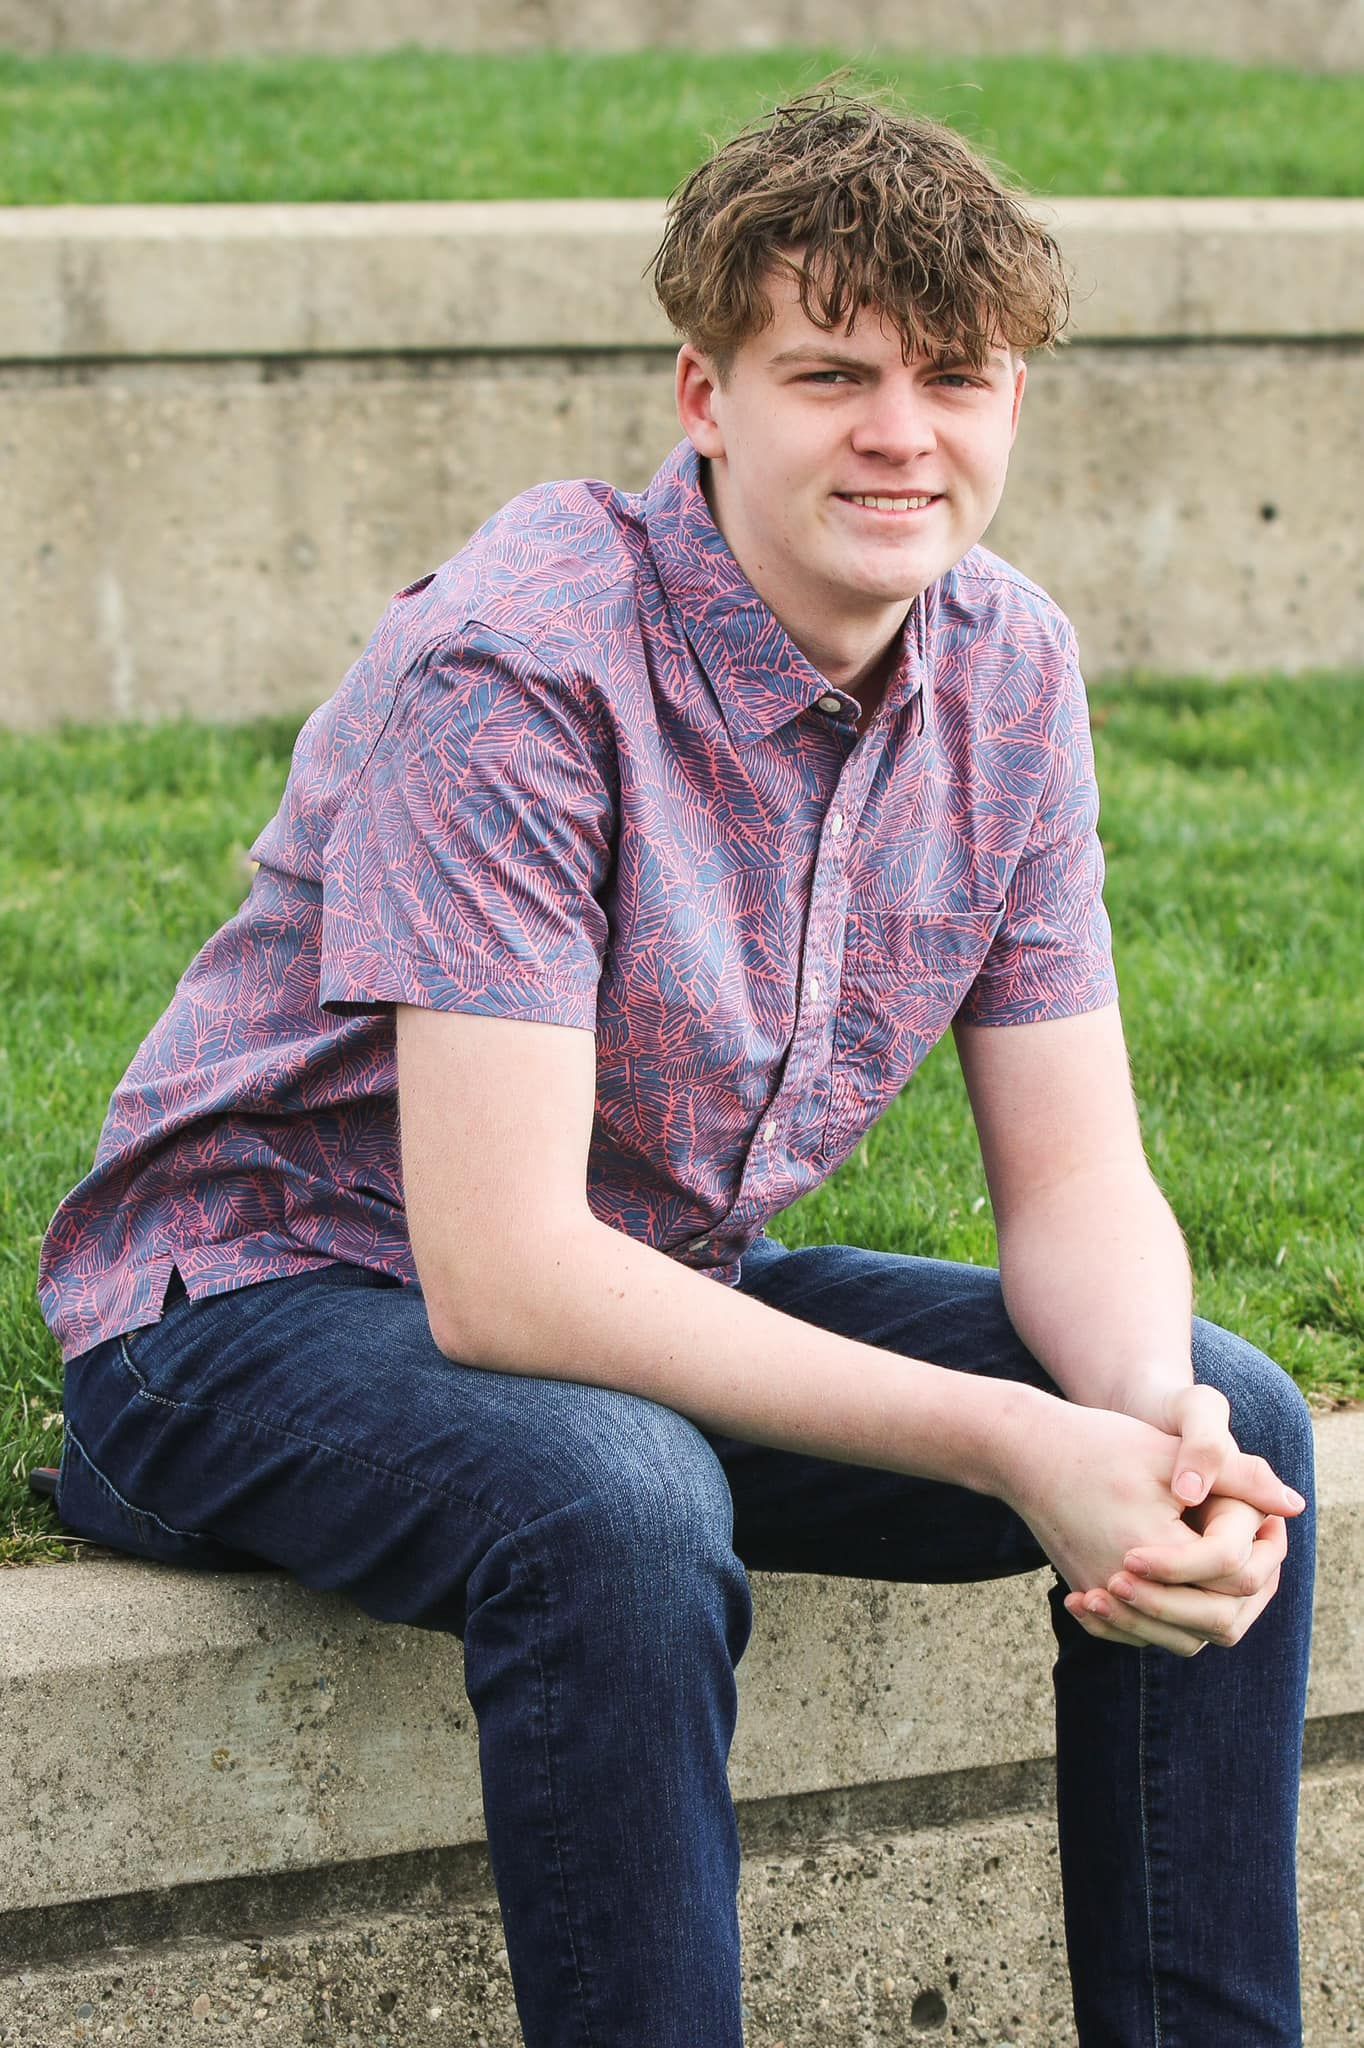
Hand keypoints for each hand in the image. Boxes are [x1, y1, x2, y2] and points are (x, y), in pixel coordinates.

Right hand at [1001, 1396, 1303, 1658]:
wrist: (1023, 1452)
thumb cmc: (1098, 1442)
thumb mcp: (1170, 1452)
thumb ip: (1237, 1478)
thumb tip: (1292, 1506)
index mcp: (1154, 1550)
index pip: (1234, 1576)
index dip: (1261, 1550)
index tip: (1263, 1524)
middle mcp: (1125, 1586)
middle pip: (1214, 1621)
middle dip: (1244, 1592)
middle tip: (1259, 1556)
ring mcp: (1104, 1598)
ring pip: (1181, 1638)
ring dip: (1211, 1614)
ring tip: (1231, 1576)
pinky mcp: (1090, 1597)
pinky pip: (1144, 1635)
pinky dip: (1172, 1621)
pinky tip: (1187, 1588)